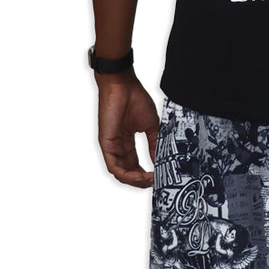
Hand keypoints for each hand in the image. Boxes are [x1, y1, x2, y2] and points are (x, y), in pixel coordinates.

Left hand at [96, 71, 159, 187]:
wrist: (124, 86)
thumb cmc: (136, 100)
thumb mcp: (151, 126)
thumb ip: (155, 145)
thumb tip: (161, 162)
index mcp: (127, 143)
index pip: (135, 166)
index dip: (146, 175)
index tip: (159, 177)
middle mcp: (118, 147)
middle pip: (127, 173)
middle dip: (141, 181)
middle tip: (155, 182)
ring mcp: (111, 147)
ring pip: (120, 173)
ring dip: (136, 180)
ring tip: (150, 180)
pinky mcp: (107, 144)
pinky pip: (114, 167)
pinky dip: (127, 175)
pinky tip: (140, 175)